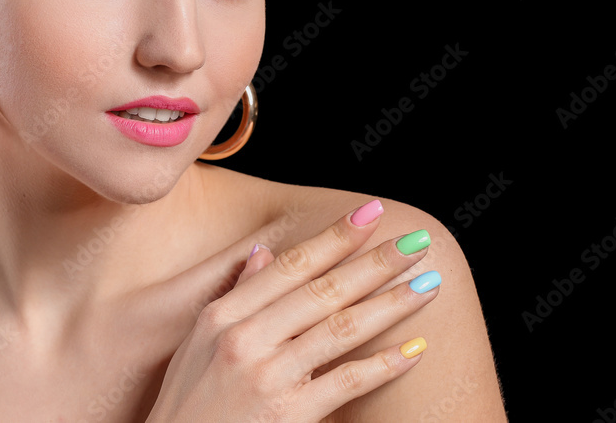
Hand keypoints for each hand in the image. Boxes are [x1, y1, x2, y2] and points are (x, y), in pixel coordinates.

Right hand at [146, 200, 438, 421]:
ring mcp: (266, 377)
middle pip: (322, 290)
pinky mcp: (287, 415)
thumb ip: (236, 296)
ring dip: (390, 304)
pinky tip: (414, 349)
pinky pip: (346, 381)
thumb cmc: (188, 405)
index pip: (290, 266)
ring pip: (340, 328)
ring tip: (427, 285)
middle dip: (374, 262)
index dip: (334, 237)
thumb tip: (264, 252)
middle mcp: (243, 339)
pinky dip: (384, 364)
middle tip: (416, 240)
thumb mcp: (197, 344)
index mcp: (222, 316)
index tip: (371, 214)